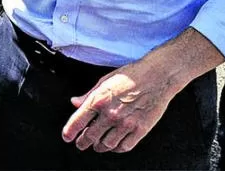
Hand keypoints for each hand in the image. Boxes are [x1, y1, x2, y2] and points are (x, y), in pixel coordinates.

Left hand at [61, 59, 177, 153]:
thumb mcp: (104, 81)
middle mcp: (111, 114)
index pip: (78, 121)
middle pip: (91, 136)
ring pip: (107, 144)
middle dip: (83, 142)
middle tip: (81, 144)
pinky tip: (114, 145)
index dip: (70, 131)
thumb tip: (74, 103)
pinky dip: (116, 149)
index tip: (67, 137)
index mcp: (99, 100)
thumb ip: (88, 95)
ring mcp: (126, 123)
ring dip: (99, 147)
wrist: (157, 77)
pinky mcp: (140, 129)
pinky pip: (125, 146)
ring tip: (97, 145)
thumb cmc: (131, 76)